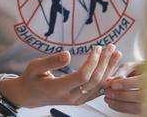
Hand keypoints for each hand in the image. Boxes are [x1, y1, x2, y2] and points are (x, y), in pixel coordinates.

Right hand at [2, 45, 121, 107]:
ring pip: (99, 85)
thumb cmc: (31, 78)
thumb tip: (68, 54)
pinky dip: (107, 78)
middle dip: (104, 62)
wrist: (30, 95)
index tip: (96, 48)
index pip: (82, 76)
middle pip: (94, 80)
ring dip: (109, 69)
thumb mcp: (35, 67)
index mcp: (58, 88)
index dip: (92, 62)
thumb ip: (51, 61)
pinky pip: (98, 90)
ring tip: (116, 54)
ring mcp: (77, 100)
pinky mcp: (81, 100)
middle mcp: (70, 97)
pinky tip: (112, 68)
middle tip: (111, 47)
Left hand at [104, 64, 143, 113]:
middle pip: (140, 96)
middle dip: (121, 95)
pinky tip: (113, 104)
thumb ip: (122, 71)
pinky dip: (123, 109)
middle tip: (107, 92)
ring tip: (107, 99)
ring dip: (120, 104)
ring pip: (138, 107)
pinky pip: (136, 112)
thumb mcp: (133, 66)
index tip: (113, 84)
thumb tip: (109, 80)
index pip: (141, 81)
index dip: (126, 84)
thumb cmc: (141, 71)